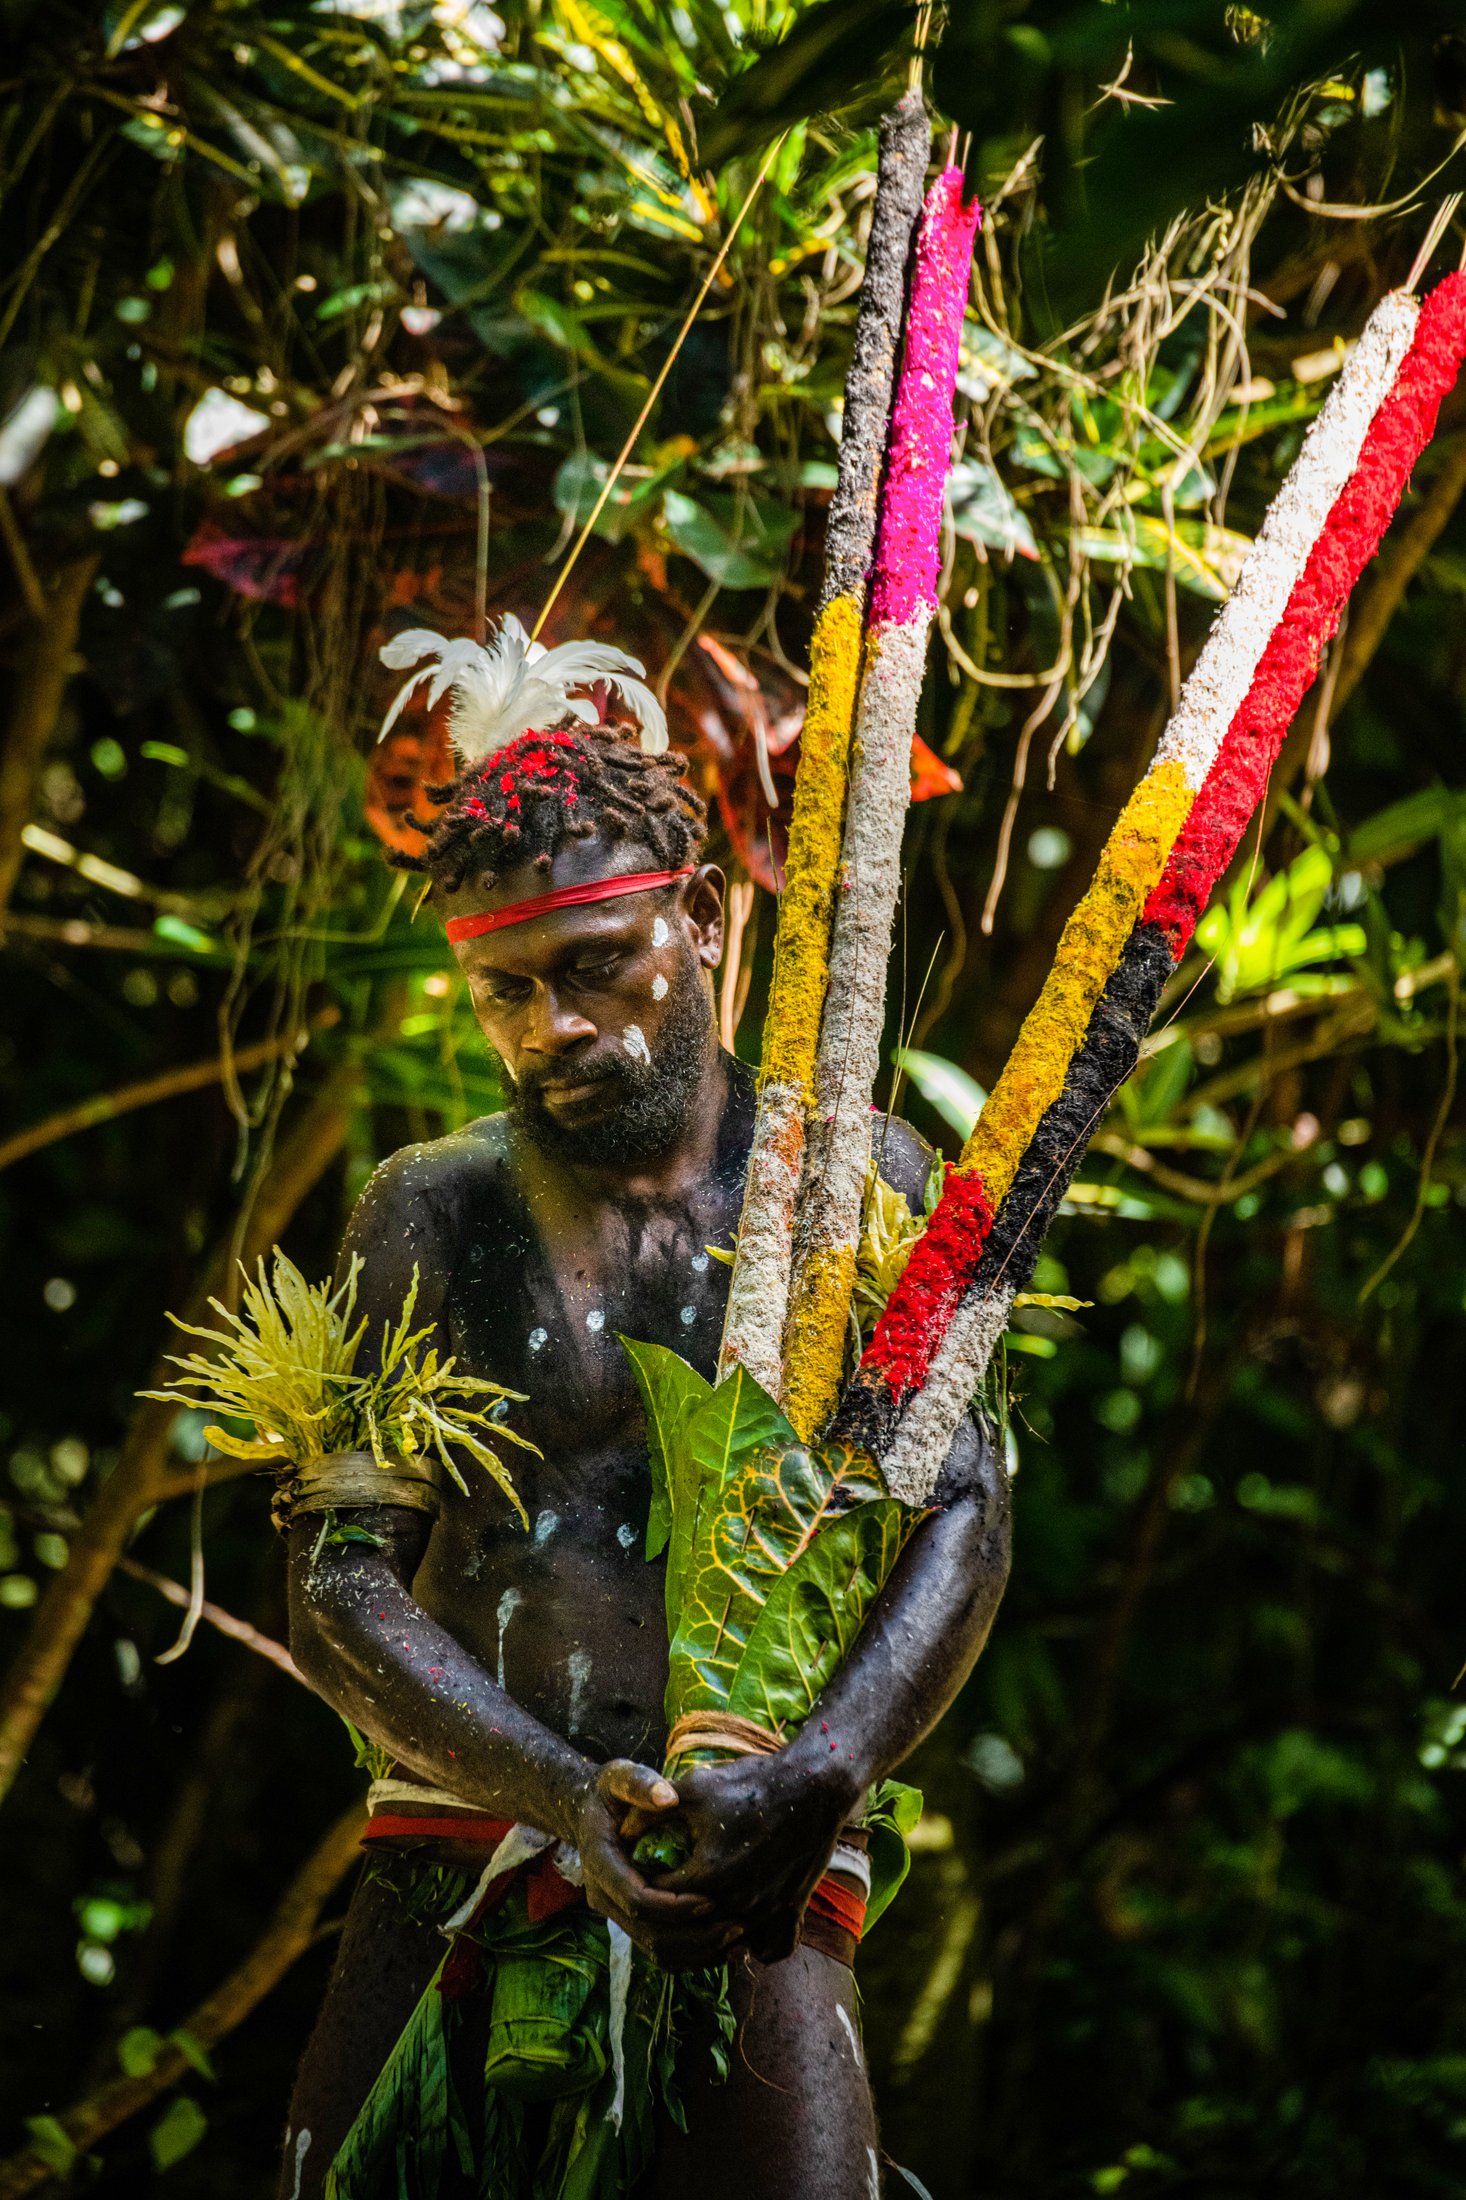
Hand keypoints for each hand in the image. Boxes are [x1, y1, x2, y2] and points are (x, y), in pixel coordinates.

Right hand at [575, 1758, 742, 1970]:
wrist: (588, 1812)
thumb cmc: (609, 1792)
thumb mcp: (619, 1777)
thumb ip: (639, 1784)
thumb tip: (668, 1797)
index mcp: (600, 1864)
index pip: (636, 1899)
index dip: (674, 1904)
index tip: (711, 1898)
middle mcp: (604, 1896)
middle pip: (648, 1935)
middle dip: (694, 1936)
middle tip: (737, 1926)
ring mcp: (616, 1912)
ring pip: (656, 1950)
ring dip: (697, 1951)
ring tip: (738, 1938)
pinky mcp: (631, 1920)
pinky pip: (661, 1949)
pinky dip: (692, 1952)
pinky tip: (724, 1942)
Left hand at [659, 1747, 856, 1963]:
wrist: (814, 1787)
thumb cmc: (752, 1783)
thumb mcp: (693, 1788)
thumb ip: (650, 1813)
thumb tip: (620, 1833)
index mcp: (707, 1876)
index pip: (657, 1898)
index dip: (644, 1883)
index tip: (644, 1867)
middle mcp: (737, 1904)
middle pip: (686, 1932)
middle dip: (668, 1916)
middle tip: (662, 1895)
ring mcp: (766, 1914)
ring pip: (724, 1947)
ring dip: (706, 1935)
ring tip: (696, 1911)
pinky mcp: (790, 1914)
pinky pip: (766, 1949)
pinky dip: (751, 1943)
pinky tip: (740, 1921)